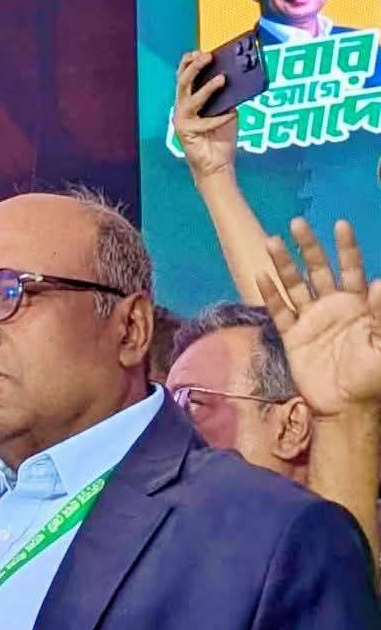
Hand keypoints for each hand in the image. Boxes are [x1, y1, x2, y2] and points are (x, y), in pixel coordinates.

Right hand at [174, 51, 238, 182]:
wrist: (217, 165)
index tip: (202, 51)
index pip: (184, 76)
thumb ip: (226, 97)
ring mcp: (182, 120)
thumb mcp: (227, 111)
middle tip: (208, 57)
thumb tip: (234, 79)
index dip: (190, 62)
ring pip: (188, 98)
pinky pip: (204, 120)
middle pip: (182, 82)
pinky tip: (231, 115)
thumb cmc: (221, 138)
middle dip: (194, 67)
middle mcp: (182, 108)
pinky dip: (219, 118)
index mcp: (190, 101)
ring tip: (221, 79)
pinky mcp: (185, 132)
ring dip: (205, 88)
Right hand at [258, 219, 380, 415]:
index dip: (346, 247)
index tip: (340, 224)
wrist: (346, 405)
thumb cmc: (372, 375)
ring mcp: (310, 319)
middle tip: (297, 224)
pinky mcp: (292, 335)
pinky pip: (279, 311)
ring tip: (271, 241)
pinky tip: (261, 276)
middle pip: (318, 269)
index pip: (351, 268)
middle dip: (308, 247)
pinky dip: (270, 294)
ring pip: (295, 285)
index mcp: (357, 303)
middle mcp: (332, 305)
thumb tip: (379, 282)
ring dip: (284, 264)